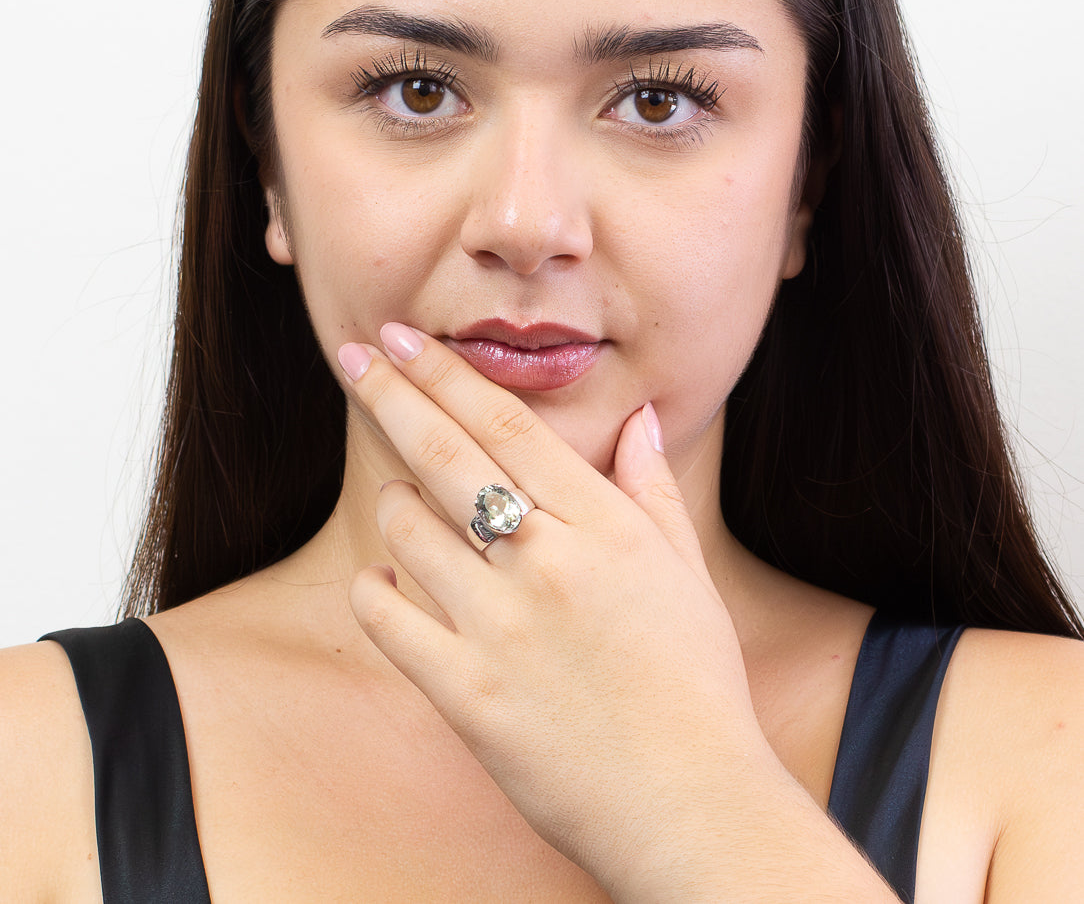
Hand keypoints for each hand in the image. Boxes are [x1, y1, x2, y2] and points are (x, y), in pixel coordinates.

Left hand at [341, 323, 768, 896]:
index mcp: (604, 526)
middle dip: (392, 395)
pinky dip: (376, 591)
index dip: (445, 373)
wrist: (692, 804)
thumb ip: (655, 489)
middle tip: (353, 355)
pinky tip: (383, 581)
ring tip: (398, 494)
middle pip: (449, 455)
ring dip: (393, 500)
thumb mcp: (687, 575)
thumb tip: (641, 421)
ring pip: (410, 531)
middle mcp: (548, 561)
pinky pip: (391, 621)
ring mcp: (502, 626)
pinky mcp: (469, 693)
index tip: (402, 339)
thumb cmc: (697, 685)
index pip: (507, 424)